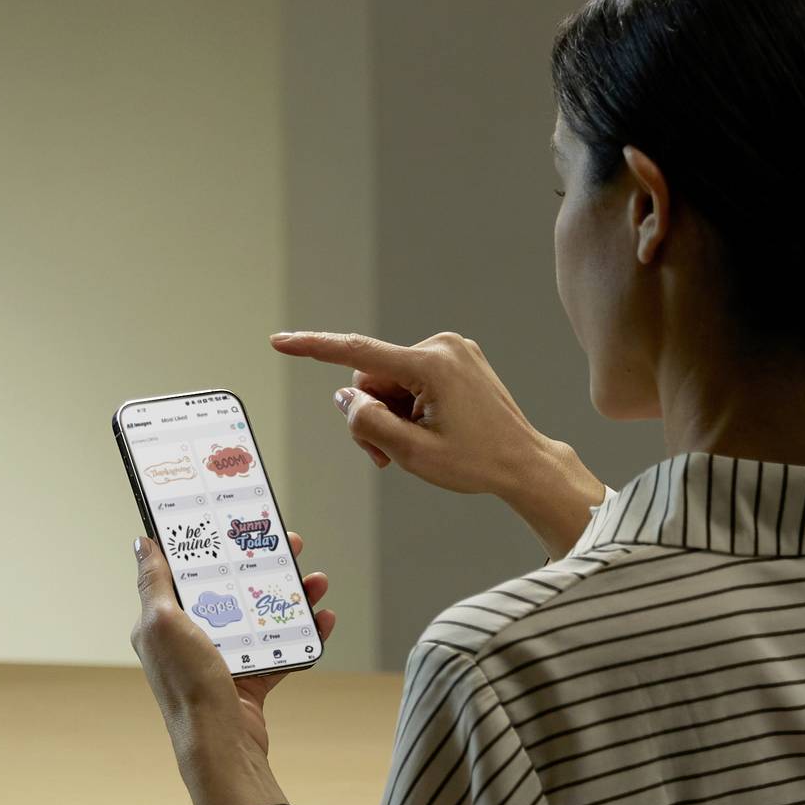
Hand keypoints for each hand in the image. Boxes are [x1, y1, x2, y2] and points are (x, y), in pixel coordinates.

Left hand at [130, 529, 332, 804]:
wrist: (221, 744)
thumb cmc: (188, 684)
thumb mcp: (162, 623)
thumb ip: (153, 582)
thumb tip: (142, 543)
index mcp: (163, 622)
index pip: (187, 571)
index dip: (212, 544)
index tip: (236, 522)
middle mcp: (191, 638)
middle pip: (231, 588)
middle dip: (262, 564)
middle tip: (291, 544)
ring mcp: (223, 659)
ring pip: (261, 615)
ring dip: (291, 595)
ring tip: (317, 579)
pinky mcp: (251, 680)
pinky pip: (281, 648)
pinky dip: (304, 633)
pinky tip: (325, 617)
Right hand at [270, 328, 607, 559]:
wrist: (524, 463)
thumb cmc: (476, 463)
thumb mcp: (412, 454)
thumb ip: (369, 422)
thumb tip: (346, 397)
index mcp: (432, 365)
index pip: (358, 353)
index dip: (313, 348)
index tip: (280, 341)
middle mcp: (442, 346)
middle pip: (372, 376)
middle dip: (371, 413)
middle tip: (385, 454)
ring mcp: (452, 349)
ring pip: (389, 380)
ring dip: (390, 413)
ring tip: (412, 445)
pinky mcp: (456, 358)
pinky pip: (410, 377)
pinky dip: (407, 405)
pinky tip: (426, 428)